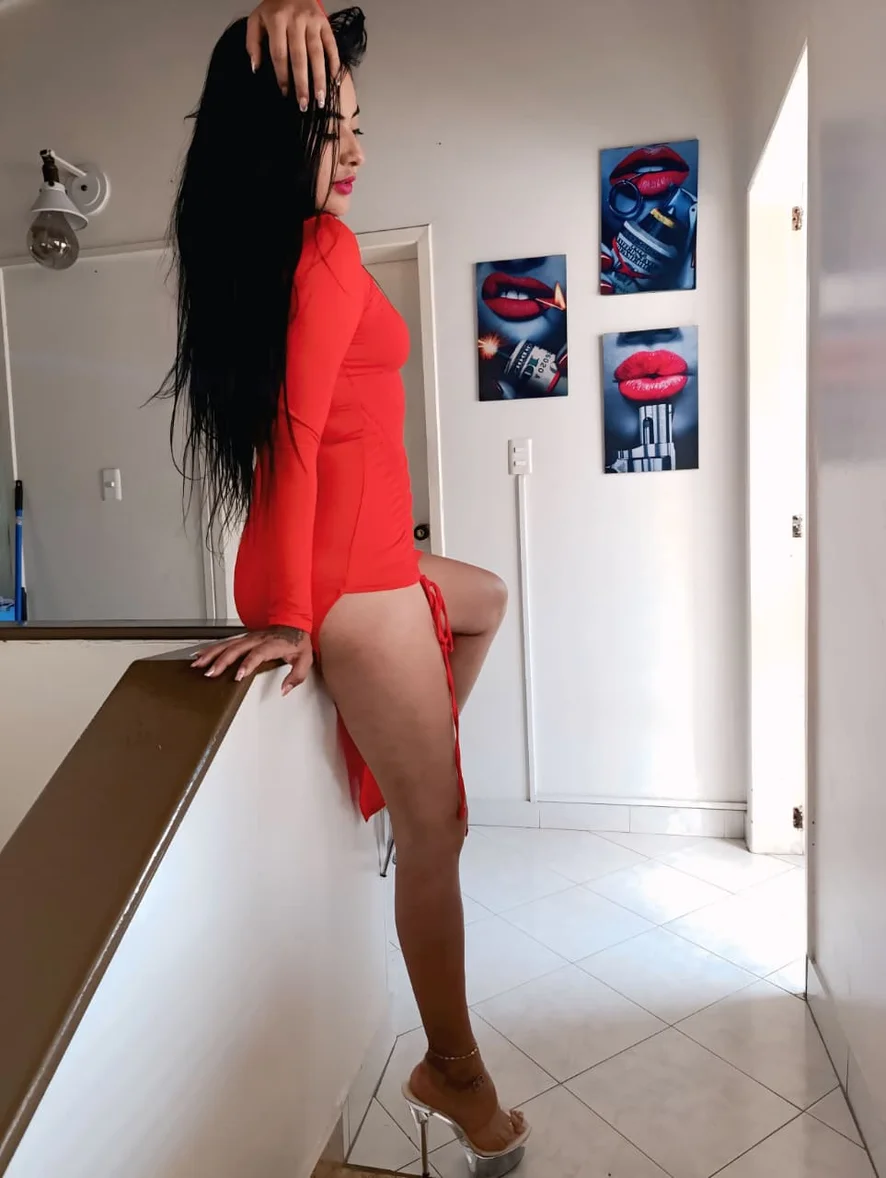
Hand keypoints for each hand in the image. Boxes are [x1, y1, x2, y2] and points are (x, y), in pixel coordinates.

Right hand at [191, 627, 313, 695]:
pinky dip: (211, 648)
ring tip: (198, 664)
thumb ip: (296, 676)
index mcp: (273, 645)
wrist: (293, 623)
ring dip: (211, 654)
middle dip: (222, 661)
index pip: (258, 654)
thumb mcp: (304, 660)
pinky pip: (225, 642)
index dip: (247, 664)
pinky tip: (200, 654)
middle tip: (211, 673)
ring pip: (227, 644)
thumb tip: (284, 690)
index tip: (238, 675)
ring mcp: (248, 637)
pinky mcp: (243, 638)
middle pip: (237, 649)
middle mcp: (258, 640)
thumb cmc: (297, 642)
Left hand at [246, 0, 340, 107]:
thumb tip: (256, 68)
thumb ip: (252, 43)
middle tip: (304, 105)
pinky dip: (334, 62)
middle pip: (299, 57)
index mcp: (277, 21)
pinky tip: (334, 79)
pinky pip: (331, 45)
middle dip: (302, 83)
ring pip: (317, 54)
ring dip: (319, 78)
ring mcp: (312, 22)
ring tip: (320, 99)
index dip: (282, 75)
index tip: (285, 93)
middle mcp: (296, 21)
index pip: (279, 53)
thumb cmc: (273, 9)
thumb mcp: (256, 20)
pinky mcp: (325, 23)